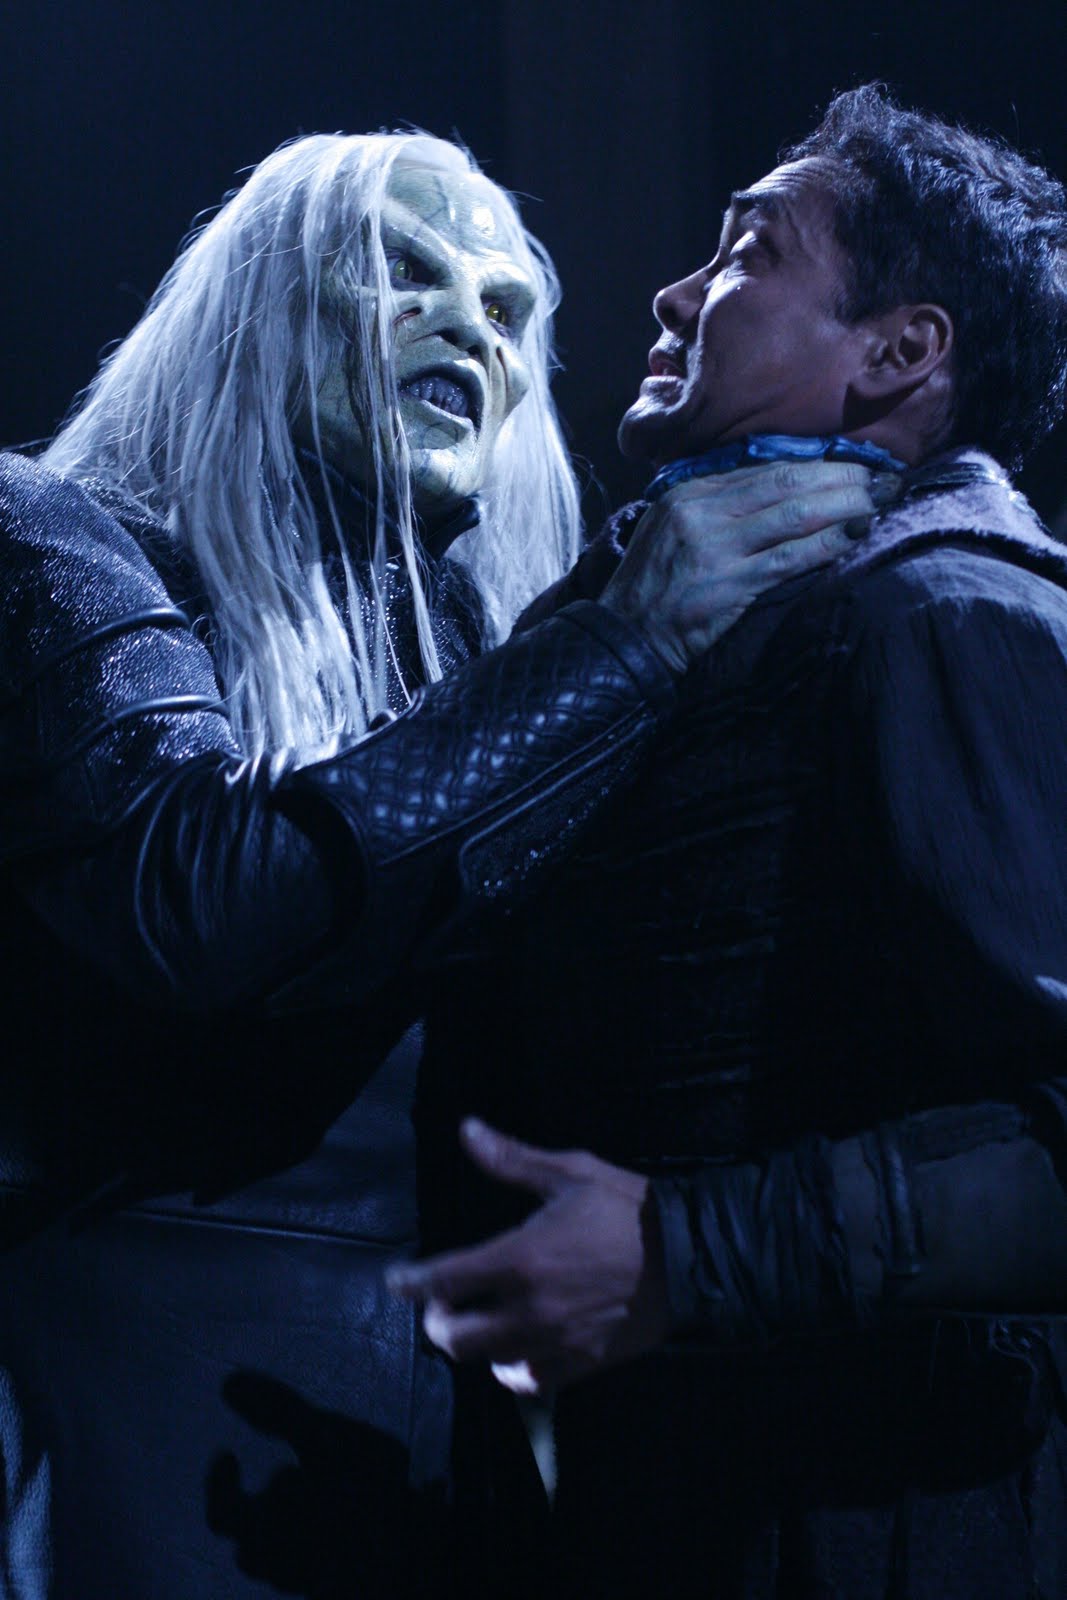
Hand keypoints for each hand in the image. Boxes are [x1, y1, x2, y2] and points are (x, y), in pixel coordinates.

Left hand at [387, 1119, 669, 1395]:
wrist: (691, 1256)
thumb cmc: (628, 1208)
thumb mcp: (571, 1172)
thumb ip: (512, 1160)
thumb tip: (467, 1131)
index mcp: (521, 1257)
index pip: (445, 1280)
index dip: (411, 1283)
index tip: (397, 1280)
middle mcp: (530, 1307)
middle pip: (456, 1337)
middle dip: (438, 1322)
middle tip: (442, 1304)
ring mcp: (556, 1341)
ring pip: (488, 1362)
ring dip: (473, 1345)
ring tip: (477, 1324)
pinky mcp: (582, 1364)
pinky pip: (529, 1381)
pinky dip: (511, 1370)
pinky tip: (514, 1351)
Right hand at [600, 460, 898, 671]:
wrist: (626, 636)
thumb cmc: (655, 586)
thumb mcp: (674, 526)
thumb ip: (719, 505)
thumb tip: (785, 488)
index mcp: (690, 490)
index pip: (766, 466)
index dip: (817, 463)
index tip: (856, 463)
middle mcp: (701, 511)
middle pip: (786, 482)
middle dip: (842, 478)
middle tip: (885, 479)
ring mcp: (714, 547)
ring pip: (794, 514)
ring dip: (845, 507)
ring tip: (879, 503)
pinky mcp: (728, 585)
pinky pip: (789, 559)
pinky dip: (826, 545)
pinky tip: (853, 538)